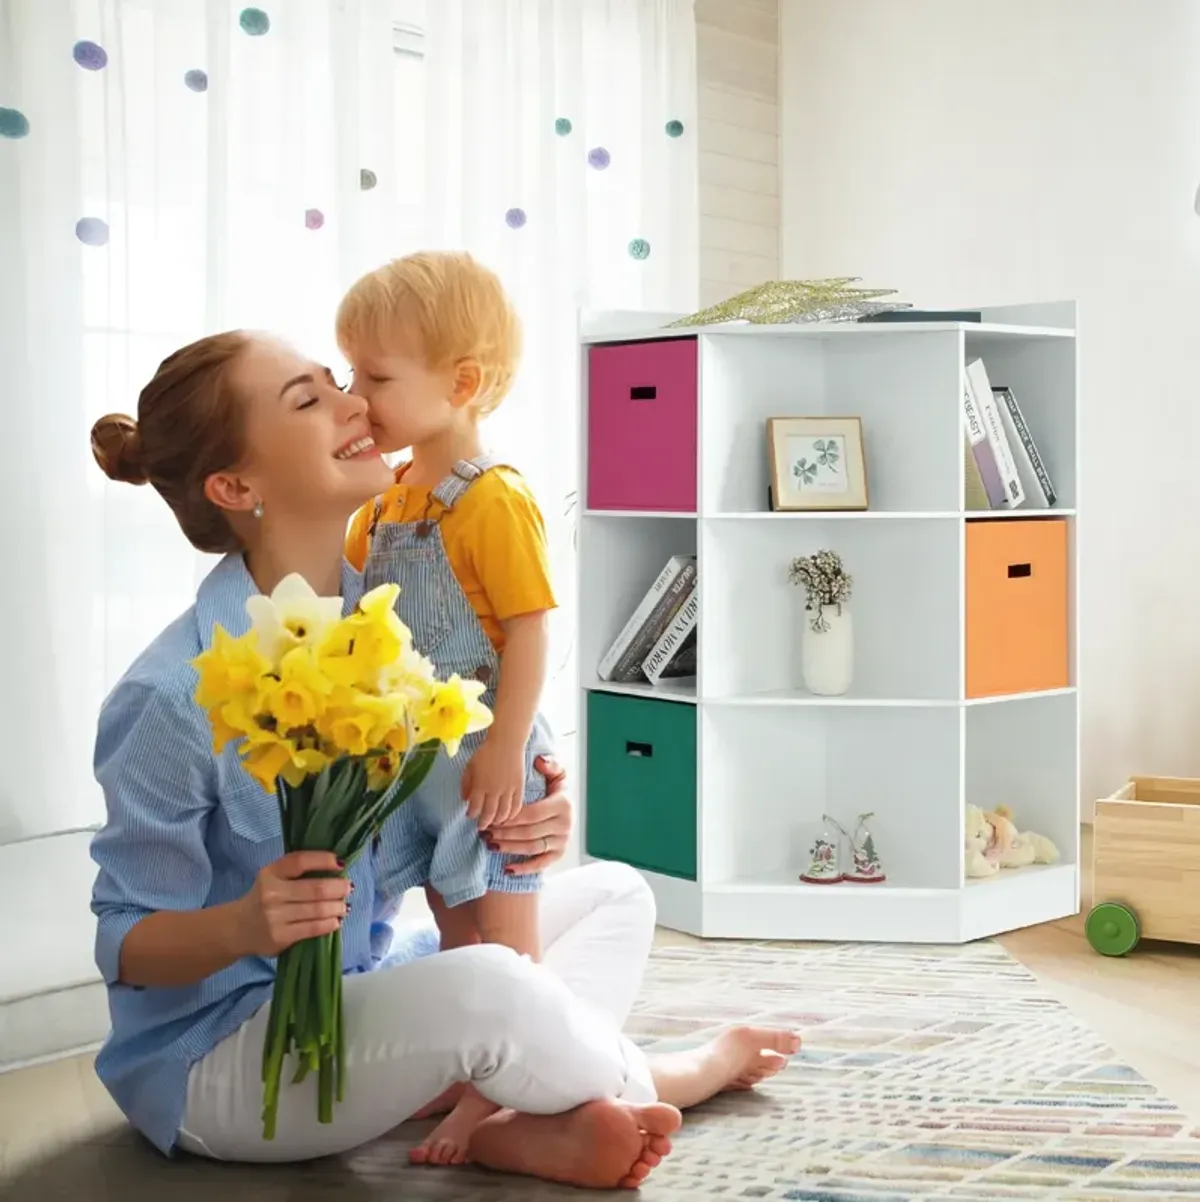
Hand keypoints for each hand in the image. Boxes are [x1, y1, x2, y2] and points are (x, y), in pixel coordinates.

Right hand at [234, 851, 350, 957]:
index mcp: (270, 873)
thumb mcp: (273, 877)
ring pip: (318, 910)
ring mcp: (275, 917)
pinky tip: (336, 921)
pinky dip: (330, 923)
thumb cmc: (264, 898)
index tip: (341, 863)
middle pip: (316, 888)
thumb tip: (336, 867)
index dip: (323, 860)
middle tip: (348, 887)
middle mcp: (271, 894)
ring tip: (344, 906)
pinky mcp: (280, 937)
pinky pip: (313, 928)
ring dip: (338, 907)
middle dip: (339, 887)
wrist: (237, 928)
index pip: (300, 861)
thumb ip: (296, 871)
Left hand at [463, 734, 526, 828]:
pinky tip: (508, 817)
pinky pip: (517, 806)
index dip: (471, 814)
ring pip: (504, 813)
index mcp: (480, 785)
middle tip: (481, 826)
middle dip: (484, 823)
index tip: (470, 815)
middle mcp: (494, 790)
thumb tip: (465, 800)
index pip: (475, 808)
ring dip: (498, 821)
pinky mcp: (520, 787)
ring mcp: (508, 790)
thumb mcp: (470, 766)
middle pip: (489, 814)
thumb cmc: (486, 752)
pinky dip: (512, 814)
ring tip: (494, 822)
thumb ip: (466, 784)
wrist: (507, 742)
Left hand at [484, 755, 571, 874]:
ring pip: (531, 848)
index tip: (493, 816)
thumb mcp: (555, 775)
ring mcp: (562, 841)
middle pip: (529, 832)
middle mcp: (565, 825)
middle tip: (485, 831)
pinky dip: (524, 869)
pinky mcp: (558, 855)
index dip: (511, 817)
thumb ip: (550, 766)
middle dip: (505, 833)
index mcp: (562, 804)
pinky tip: (507, 869)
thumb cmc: (554, 791)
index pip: (532, 814)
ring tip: (490, 843)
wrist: (566, 809)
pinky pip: (540, 864)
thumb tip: (540, 762)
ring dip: (509, 848)